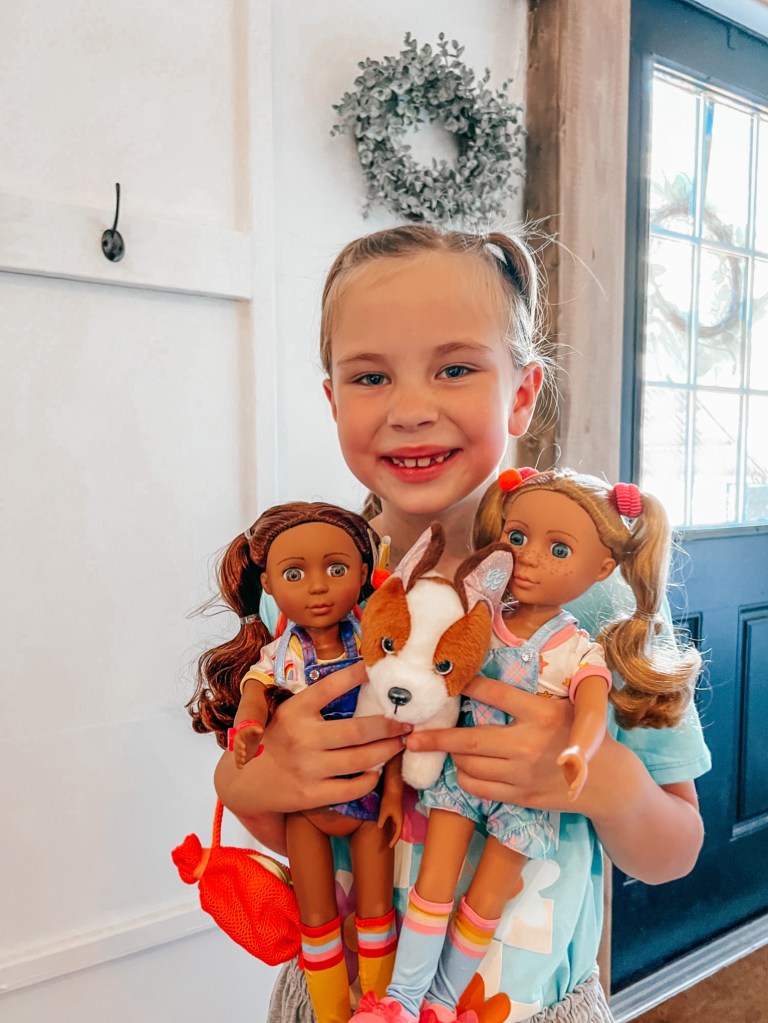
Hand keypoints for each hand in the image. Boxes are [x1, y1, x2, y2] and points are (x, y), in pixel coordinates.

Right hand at [215, 661, 411, 817]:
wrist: (245, 782)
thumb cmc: (275, 740)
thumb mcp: (287, 713)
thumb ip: (315, 701)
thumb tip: (358, 677)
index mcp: (295, 711)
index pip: (330, 687)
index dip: (354, 675)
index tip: (375, 667)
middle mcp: (302, 738)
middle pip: (357, 731)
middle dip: (389, 725)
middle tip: (407, 721)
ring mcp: (307, 768)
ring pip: (360, 760)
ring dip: (387, 751)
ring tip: (400, 743)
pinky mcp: (312, 795)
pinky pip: (352, 788)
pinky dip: (370, 779)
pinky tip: (378, 771)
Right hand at [232, 721, 263, 768]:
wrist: (250, 738)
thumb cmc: (251, 733)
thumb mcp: (253, 730)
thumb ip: (256, 730)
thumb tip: (261, 730)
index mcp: (238, 737)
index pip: (237, 740)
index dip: (240, 744)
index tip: (244, 747)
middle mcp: (236, 745)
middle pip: (236, 749)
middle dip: (240, 752)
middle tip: (244, 754)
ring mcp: (238, 751)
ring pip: (237, 755)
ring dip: (239, 758)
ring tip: (243, 761)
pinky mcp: (240, 757)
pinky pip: (238, 761)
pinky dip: (238, 764)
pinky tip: (241, 767)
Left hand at [378, 789, 403, 847]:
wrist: (393, 789)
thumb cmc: (389, 800)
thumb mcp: (384, 811)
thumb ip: (382, 820)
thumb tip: (379, 827)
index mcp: (399, 820)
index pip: (397, 834)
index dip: (394, 841)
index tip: (389, 847)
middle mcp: (400, 819)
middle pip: (397, 832)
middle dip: (393, 839)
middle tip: (388, 845)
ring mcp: (398, 815)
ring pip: (395, 827)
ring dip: (392, 833)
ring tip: (387, 839)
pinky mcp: (395, 812)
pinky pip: (393, 823)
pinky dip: (390, 827)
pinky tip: (385, 828)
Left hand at [405, 675, 589, 813]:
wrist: (607, 780)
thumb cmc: (579, 732)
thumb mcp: (560, 705)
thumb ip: (525, 697)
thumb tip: (478, 682)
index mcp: (541, 713)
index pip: (494, 694)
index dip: (467, 686)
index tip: (446, 683)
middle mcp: (529, 744)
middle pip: (470, 741)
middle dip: (435, 739)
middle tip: (411, 736)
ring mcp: (523, 774)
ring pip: (470, 767)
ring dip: (452, 758)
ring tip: (446, 749)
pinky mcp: (521, 797)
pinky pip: (480, 788)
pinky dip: (465, 778)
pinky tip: (465, 768)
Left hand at [556, 745, 587, 801]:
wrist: (576, 754)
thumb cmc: (572, 753)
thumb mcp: (568, 753)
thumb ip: (563, 757)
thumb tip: (558, 762)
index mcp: (582, 769)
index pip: (580, 777)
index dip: (576, 783)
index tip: (572, 787)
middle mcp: (581, 776)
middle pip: (580, 784)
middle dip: (576, 790)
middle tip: (571, 794)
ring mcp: (578, 779)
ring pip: (578, 788)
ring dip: (575, 794)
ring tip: (571, 800)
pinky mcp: (573, 781)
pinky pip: (574, 789)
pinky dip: (573, 794)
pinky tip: (570, 800)